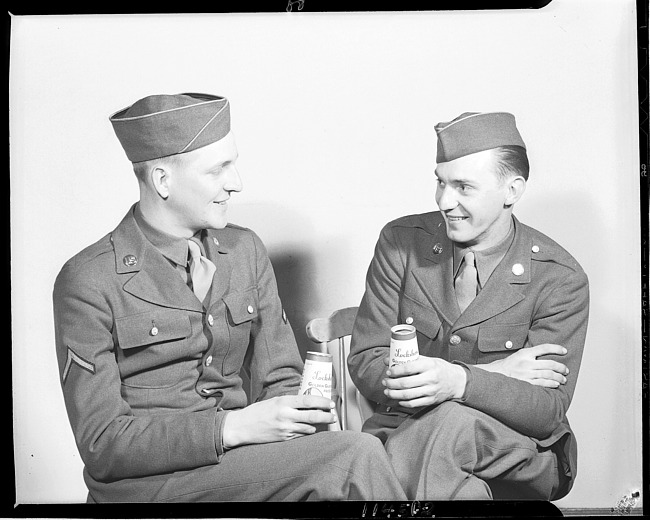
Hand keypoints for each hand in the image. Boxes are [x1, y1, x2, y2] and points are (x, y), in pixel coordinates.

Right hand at [222, 395, 336, 447]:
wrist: (242, 427)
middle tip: (333, 415)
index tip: (331, 403)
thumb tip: (308, 402)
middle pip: (313, 416)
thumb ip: (290, 402)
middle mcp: (286, 416)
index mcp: (283, 403)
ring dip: (318, 425)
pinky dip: (306, 432)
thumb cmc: (257, 412)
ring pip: (309, 428)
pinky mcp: (284, 439)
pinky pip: (300, 436)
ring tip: (323, 421)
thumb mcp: (274, 401)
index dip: (322, 402)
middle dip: (326, 416)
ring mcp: (285, 429)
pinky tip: (308, 429)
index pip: (308, 401)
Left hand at [382, 355, 466, 407]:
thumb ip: (410, 359)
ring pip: (408, 395)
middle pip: (406, 383)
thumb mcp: (428, 360)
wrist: (456, 381)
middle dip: (392, 383)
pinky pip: (414, 403)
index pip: (408, 368)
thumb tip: (389, 359)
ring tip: (387, 391)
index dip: (396, 370)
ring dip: (394, 394)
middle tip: (385, 381)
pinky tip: (398, 399)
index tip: (388, 371)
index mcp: (429, 365)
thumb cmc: (440, 368)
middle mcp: (430, 378)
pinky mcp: (431, 400)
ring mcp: (431, 391)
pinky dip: (404, 402)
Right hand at [476, 343, 568, 387]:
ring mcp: (527, 373)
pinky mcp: (526, 383)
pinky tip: (556, 384)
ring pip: (549, 374)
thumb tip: (546, 356)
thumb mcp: (518, 355)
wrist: (494, 375)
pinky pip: (543, 384)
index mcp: (525, 353)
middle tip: (565, 370)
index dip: (556, 348)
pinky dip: (552, 384)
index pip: (544, 348)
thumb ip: (530, 355)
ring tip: (563, 379)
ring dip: (559, 377)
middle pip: (550, 364)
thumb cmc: (507, 365)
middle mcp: (526, 362)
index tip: (565, 351)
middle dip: (561, 367)